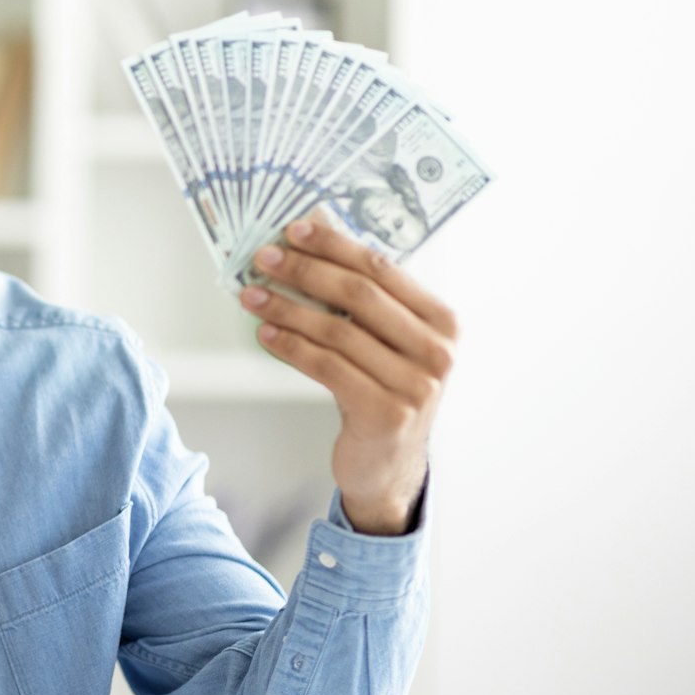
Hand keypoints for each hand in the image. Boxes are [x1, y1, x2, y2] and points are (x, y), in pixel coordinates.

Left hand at [238, 212, 456, 534]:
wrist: (391, 463)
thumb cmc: (385, 391)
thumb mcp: (387, 343)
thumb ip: (365, 301)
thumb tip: (315, 242)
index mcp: (442, 321)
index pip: (382, 269)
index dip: (335, 246)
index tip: (295, 231)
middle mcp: (436, 351)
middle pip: (360, 296)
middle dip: (306, 271)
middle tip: (265, 258)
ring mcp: (415, 385)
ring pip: (338, 332)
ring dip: (287, 308)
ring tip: (253, 296)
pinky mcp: (385, 413)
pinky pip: (327, 367)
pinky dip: (292, 346)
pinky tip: (267, 333)